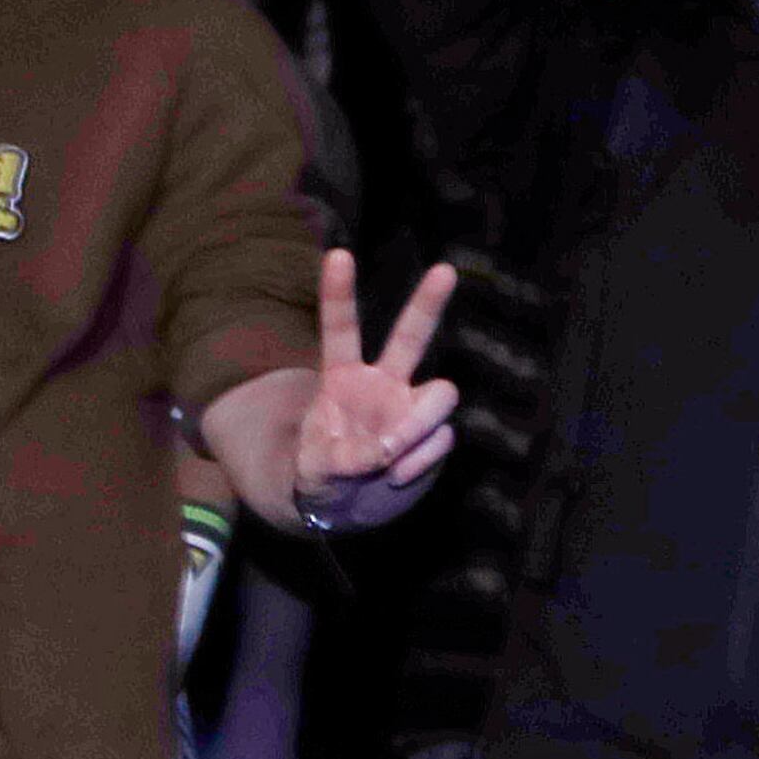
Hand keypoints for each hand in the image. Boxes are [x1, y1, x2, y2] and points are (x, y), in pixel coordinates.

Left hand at [290, 252, 459, 526]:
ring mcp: (411, 407)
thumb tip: (387, 452)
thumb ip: (342, 458)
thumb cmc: (321, 473)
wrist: (345, 503)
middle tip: (445, 270)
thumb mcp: (313, 468)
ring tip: (390, 455)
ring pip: (441, 393)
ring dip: (419, 424)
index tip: (338, 255)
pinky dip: (421, 460)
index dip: (339, 293)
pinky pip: (441, 439)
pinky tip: (396, 475)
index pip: (341, 328)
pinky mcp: (432, 436)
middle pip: (411, 335)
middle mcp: (383, 382)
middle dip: (428, 303)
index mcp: (343, 377)